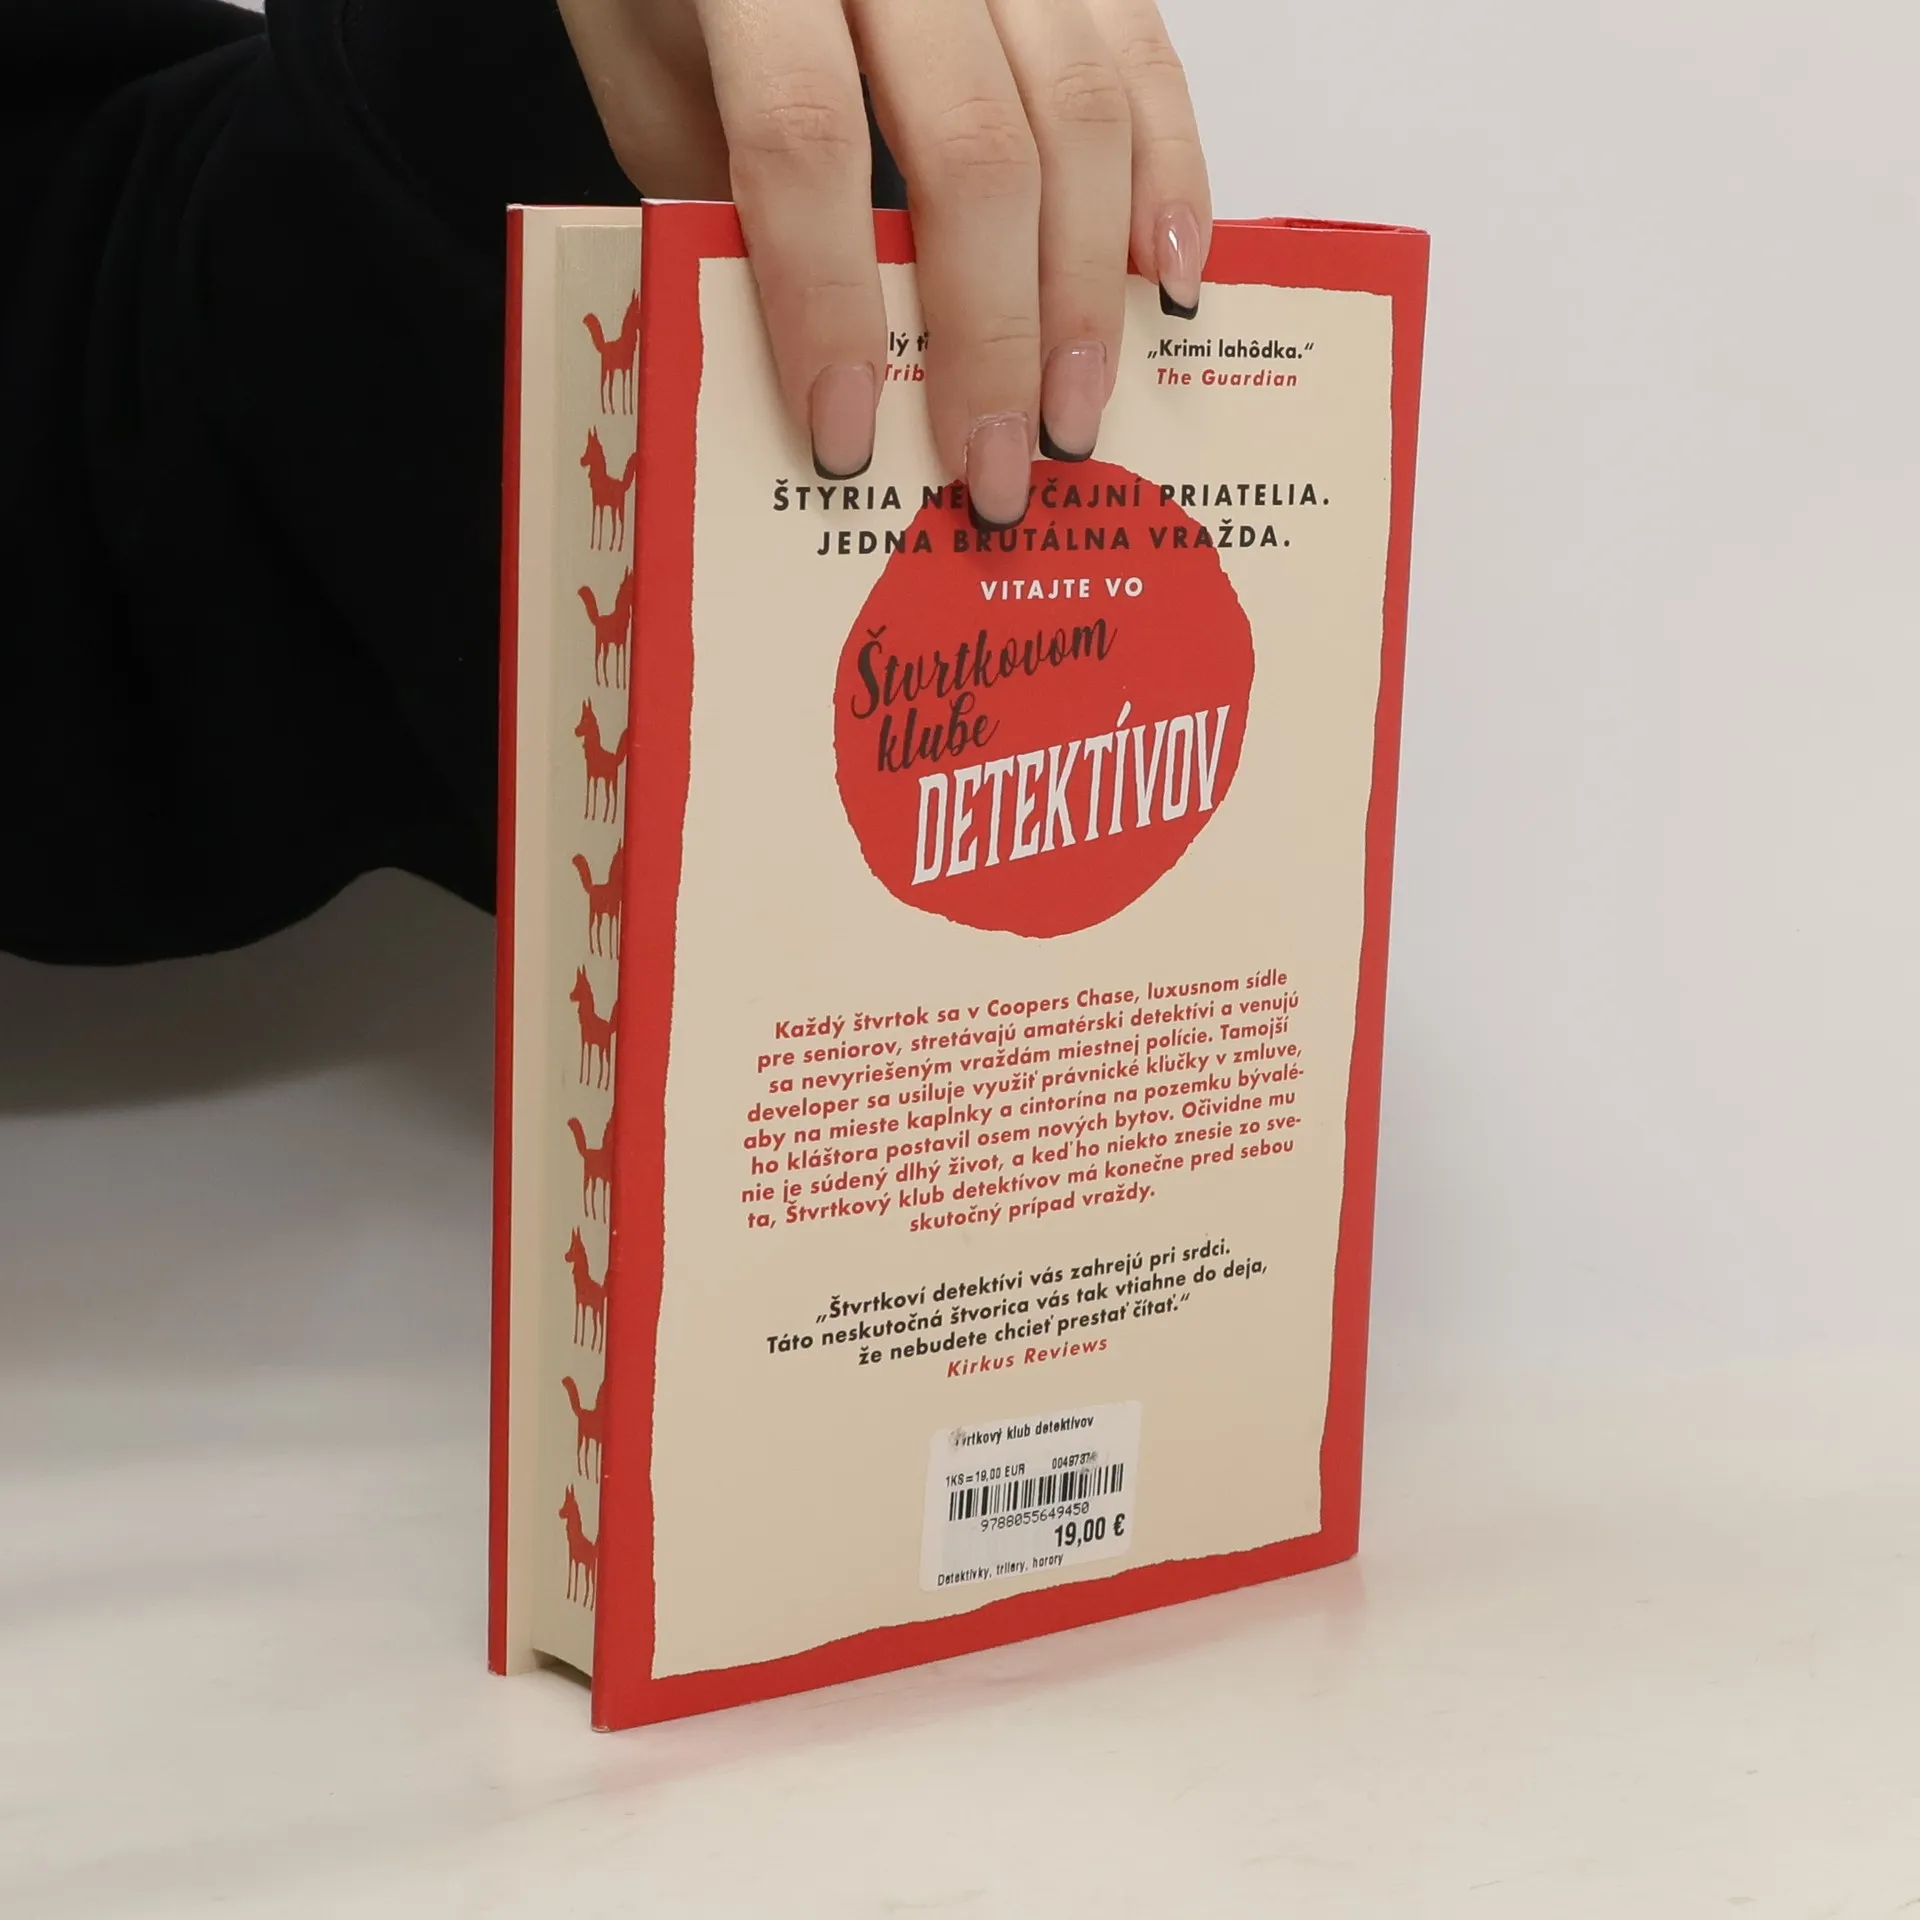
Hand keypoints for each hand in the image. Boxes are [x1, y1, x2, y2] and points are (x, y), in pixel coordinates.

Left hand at [554, 0, 1209, 526]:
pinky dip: (1170, 177)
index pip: (806, 135)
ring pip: (1078, 112)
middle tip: (994, 474)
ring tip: (1075, 417)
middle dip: (992, 337)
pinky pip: (1144, 58)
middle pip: (972, 147)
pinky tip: (1168, 283)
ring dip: (1085, 291)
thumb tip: (820, 359)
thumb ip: (719, 192)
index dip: (831, 300)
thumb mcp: (649, 71)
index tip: (844, 437)